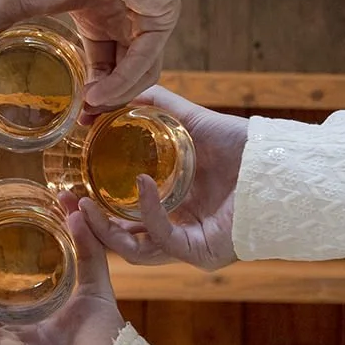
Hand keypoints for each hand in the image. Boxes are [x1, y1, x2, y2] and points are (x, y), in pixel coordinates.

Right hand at [0, 0, 178, 108]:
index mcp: (99, 17)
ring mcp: (147, 19)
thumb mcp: (14, 3)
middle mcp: (126, 21)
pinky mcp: (162, 16)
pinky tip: (99, 93)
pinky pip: (147, 58)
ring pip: (141, 73)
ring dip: (115, 95)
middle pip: (125, 75)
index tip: (75, 119)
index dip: (91, 94)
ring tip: (88, 109)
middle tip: (84, 123)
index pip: (103, 66)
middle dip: (106, 102)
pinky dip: (125, 80)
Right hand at [76, 86, 244, 269]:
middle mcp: (177, 230)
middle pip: (121, 240)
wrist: (281, 164)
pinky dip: (148, 213)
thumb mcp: (192, 122)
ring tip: (85, 203)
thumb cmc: (245, 149)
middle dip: (89, 226)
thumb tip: (116, 91)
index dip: (93, 207)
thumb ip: (156, 106)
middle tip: (64, 201)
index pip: (122, 218)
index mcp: (171, 207)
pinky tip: (141, 185)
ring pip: (135, 251)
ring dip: (106, 230)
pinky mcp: (201, 252)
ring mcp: (188, 245)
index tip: (67, 189)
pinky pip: (163, 240)